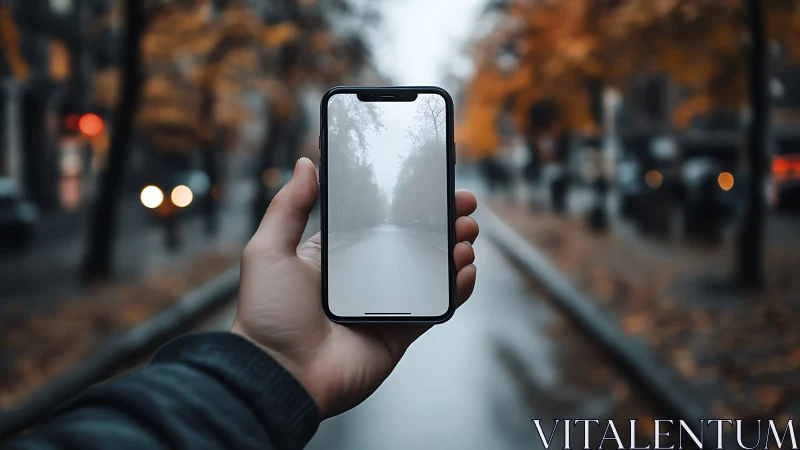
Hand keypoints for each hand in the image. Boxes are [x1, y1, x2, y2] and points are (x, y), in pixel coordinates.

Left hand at [231, 157, 478, 417]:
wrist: (279, 375)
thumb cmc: (268, 314)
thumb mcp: (269, 250)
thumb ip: (289, 206)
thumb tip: (305, 163)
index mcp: (336, 255)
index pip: (380, 220)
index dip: (407, 202)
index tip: (432, 182)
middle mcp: (364, 278)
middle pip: (413, 243)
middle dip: (442, 222)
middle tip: (464, 207)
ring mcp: (384, 305)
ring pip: (430, 273)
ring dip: (454, 252)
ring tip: (466, 236)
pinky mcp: (399, 333)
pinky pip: (435, 309)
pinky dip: (456, 291)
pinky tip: (465, 272)